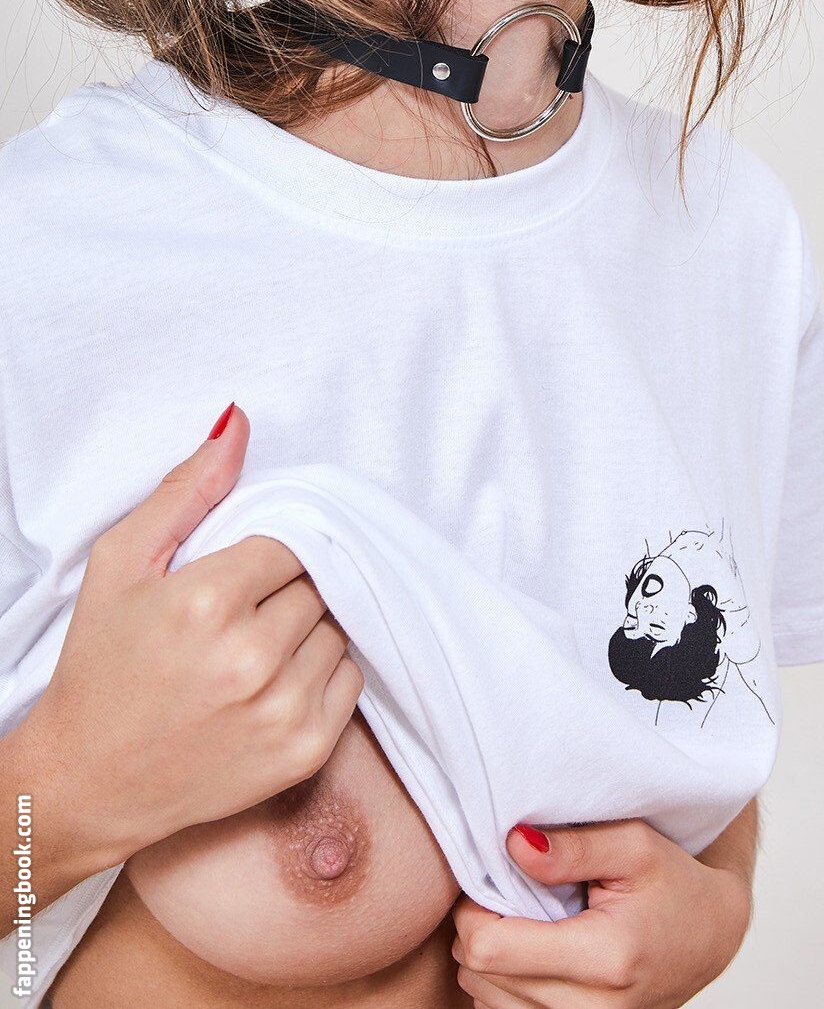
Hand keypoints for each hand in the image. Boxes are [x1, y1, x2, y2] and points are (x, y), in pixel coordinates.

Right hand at [20, 404, 364, 870]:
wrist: (89, 783)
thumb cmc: (101, 665)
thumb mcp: (122, 563)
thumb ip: (187, 489)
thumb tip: (239, 422)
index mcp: (207, 601)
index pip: (289, 539)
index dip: (266, 552)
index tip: (241, 571)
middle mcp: (252, 658)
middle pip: (316, 581)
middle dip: (286, 587)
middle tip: (244, 610)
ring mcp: (283, 710)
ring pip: (338, 626)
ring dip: (308, 627)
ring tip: (256, 644)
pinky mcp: (304, 752)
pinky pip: (351, 677)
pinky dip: (324, 670)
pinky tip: (275, 678)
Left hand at [451, 818, 751, 1006]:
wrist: (710, 936)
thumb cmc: (674, 883)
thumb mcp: (633, 844)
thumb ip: (573, 846)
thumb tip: (513, 844)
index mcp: (605, 958)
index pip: (490, 949)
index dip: (474, 909)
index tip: (493, 877)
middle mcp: (594, 1008)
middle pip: (481, 978)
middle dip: (478, 930)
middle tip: (508, 893)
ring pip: (487, 1002)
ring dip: (491, 959)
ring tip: (524, 920)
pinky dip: (506, 983)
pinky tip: (531, 949)